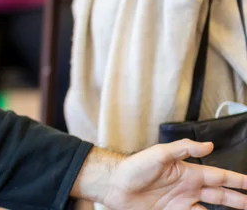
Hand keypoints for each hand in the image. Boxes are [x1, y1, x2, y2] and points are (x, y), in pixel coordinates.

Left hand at [100, 140, 246, 208]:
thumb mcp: (159, 153)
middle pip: (221, 196)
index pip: (221, 176)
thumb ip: (183, 148)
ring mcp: (181, 203)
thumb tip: (208, 145)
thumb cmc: (132, 167)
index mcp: (189, 173)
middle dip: (239, 200)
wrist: (113, 185)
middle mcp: (188, 189)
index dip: (238, 180)